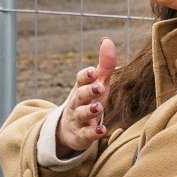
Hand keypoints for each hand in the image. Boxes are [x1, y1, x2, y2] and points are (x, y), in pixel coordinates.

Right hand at [56, 37, 116, 156]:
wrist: (70, 129)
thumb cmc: (89, 101)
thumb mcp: (97, 84)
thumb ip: (104, 64)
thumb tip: (107, 40)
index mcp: (81, 88)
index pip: (80, 79)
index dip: (86, 75)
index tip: (93, 71)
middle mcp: (77, 103)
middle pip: (79, 95)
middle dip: (88, 91)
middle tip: (99, 87)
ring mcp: (78, 119)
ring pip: (81, 114)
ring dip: (90, 110)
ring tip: (99, 108)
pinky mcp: (81, 135)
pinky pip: (86, 134)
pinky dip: (94, 132)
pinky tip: (103, 130)